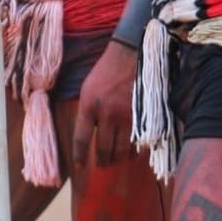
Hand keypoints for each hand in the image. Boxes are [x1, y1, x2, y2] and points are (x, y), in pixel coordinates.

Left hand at [73, 40, 137, 167]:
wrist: (130, 53)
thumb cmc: (107, 70)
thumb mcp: (88, 88)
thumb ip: (87, 111)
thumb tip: (87, 135)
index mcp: (89, 104)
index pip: (81, 138)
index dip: (79, 156)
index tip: (80, 166)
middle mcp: (106, 113)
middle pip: (103, 149)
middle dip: (102, 161)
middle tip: (102, 164)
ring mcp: (126, 115)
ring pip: (121, 150)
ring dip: (118, 158)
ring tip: (116, 159)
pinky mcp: (141, 116)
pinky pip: (137, 142)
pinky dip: (134, 151)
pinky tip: (132, 151)